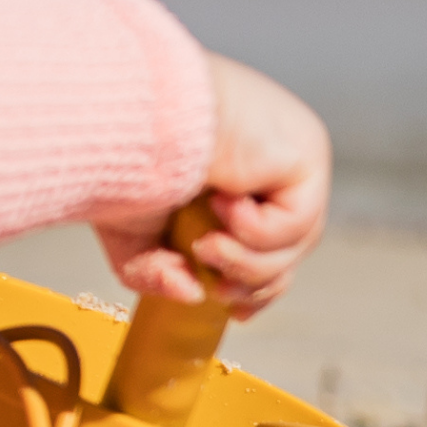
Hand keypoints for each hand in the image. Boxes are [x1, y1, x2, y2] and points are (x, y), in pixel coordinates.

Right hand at [99, 54, 330, 319]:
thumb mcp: (132, 231)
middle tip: (217, 290)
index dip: (256, 283)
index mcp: (238, 167)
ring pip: (296, 243)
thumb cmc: (122, 156)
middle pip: (290, 248)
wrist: (131, 117)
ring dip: (248, 263)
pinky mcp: (304, 153)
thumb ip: (157, 271)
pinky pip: (298, 221)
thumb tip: (190, 294)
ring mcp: (293, 152)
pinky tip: (222, 204)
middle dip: (253, 282)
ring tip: (206, 248)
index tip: (232, 309)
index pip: (271, 238)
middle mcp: (272, 159)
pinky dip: (256, 231)